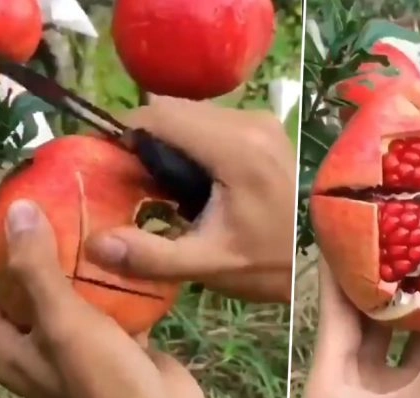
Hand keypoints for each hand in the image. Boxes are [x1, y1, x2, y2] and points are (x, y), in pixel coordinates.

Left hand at [0, 200, 208, 397]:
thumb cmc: (101, 380)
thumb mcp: (62, 323)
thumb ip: (36, 269)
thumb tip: (15, 209)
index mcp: (10, 345)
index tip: (0, 199)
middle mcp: (39, 343)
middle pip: (25, 283)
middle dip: (35, 241)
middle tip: (53, 198)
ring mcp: (80, 343)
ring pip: (72, 289)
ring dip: (79, 256)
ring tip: (93, 213)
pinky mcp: (117, 341)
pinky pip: (112, 300)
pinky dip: (117, 276)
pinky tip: (131, 247)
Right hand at [84, 97, 295, 302]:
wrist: (325, 259)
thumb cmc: (270, 264)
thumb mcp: (209, 265)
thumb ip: (151, 255)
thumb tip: (94, 243)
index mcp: (236, 149)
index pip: (159, 115)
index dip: (124, 134)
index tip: (109, 167)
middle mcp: (250, 122)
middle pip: (173, 110)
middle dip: (146, 140)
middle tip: (137, 184)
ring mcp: (262, 121)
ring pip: (192, 112)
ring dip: (169, 140)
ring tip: (165, 185)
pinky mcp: (267, 127)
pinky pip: (213, 120)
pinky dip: (192, 140)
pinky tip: (195, 179)